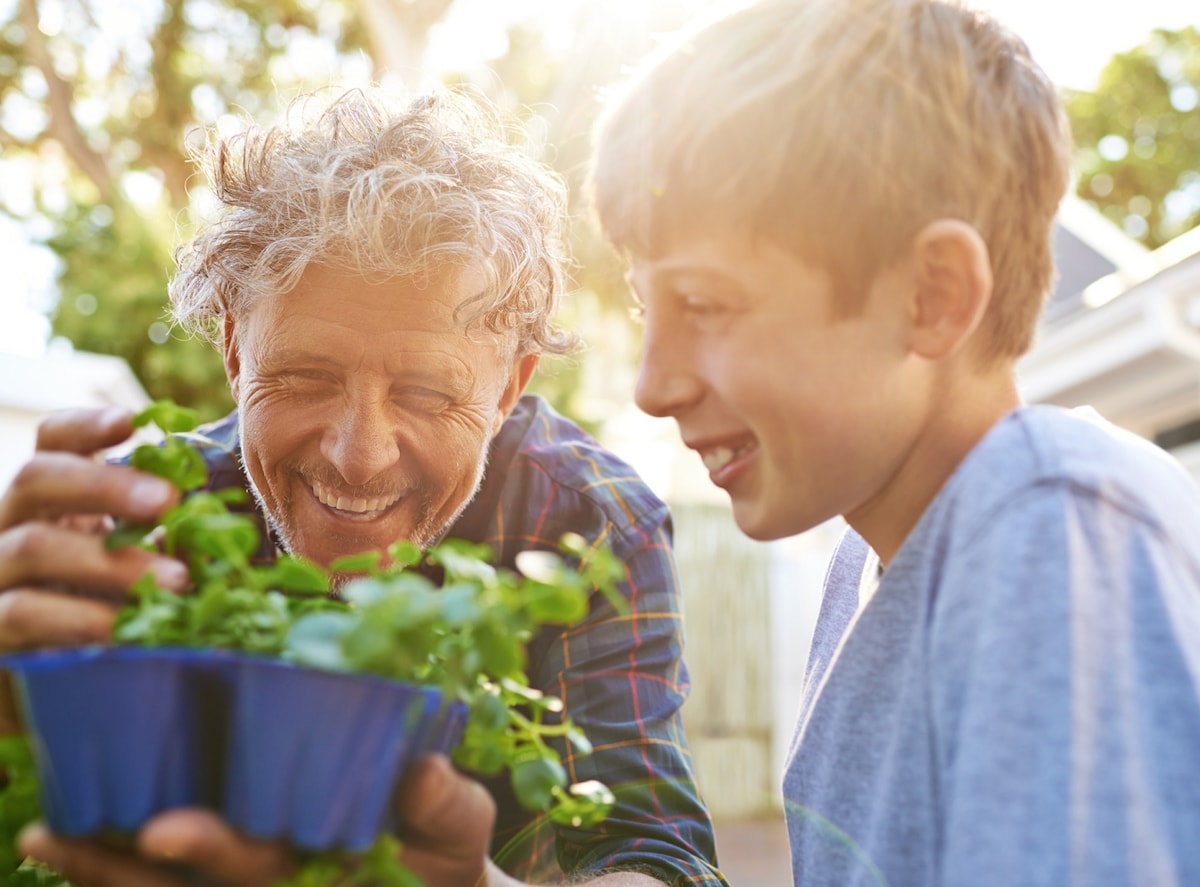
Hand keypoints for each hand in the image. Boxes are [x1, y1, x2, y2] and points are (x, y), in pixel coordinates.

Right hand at [0, 407, 187, 730]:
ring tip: (179, 580)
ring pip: (32, 547)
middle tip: (169, 500)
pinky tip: (124, 628)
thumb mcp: (139, 566)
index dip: (86, 425)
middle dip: (105, 484)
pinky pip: (20, 613)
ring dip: (111, 561)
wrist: (54, 693)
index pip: (52, 442)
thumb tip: (220, 524)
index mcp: (53, 502)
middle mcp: (11, 527)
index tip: (132, 422)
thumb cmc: (110, 615)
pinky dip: (78, 617)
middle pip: (35, 478)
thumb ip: (166, 538)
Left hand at [17, 755, 495, 886]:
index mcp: (320, 875)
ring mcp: (248, 886)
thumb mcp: (463, 830)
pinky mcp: (235, 878)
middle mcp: (273, 886)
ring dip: (98, 868)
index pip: (257, 866)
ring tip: (41, 834)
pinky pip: (165, 886)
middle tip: (57, 835)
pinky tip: (65, 836)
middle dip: (120, 868)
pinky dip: (114, 868)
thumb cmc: (447, 855)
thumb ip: (444, 808)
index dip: (213, 847)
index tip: (165, 826)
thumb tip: (423, 776)